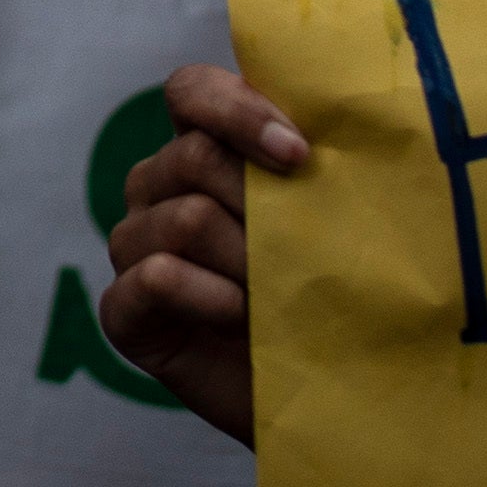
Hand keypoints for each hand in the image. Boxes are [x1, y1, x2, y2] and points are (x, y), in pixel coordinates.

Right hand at [102, 62, 309, 448]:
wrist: (331, 395)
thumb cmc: (341, 297)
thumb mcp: (343, 221)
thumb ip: (331, 166)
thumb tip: (362, 122)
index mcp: (207, 150)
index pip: (191, 91)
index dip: (238, 111)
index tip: (301, 155)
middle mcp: (161, 189)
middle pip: (194, 157)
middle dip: (261, 202)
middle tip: (305, 247)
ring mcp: (136, 249)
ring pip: (182, 217)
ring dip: (246, 257)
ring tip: (282, 291)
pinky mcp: (124, 312)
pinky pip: (152, 277)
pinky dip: (208, 295)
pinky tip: (243, 316)